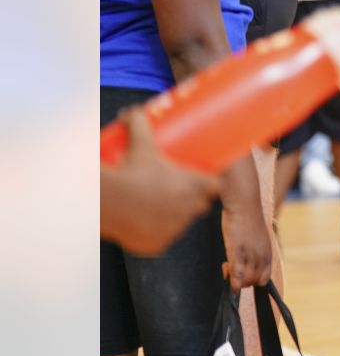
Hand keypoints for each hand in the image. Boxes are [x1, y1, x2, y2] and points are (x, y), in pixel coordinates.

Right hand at [101, 106, 220, 254]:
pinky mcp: (158, 245)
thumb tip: (132, 110)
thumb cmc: (129, 169)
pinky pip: (161, 240)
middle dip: (192, 199)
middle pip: (200, 205)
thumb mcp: (138, 143)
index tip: (202, 179)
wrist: (108, 200)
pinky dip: (157, 234)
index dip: (210, 183)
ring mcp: (176, 229)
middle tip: (175, 189)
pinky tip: (149, 225)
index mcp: (195, 186)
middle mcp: (191, 208)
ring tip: (158, 206)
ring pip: (180, 223)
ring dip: (174, 216)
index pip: (216, 187)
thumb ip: (139, 123)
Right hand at [221, 202, 272, 292]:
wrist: (243, 201)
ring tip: (226, 266)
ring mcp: (250, 253)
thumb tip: (246, 265)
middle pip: (253, 282)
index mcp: (267, 253)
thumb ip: (254, 253)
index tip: (242, 274)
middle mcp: (262, 255)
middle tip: (229, 269)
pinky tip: (229, 282)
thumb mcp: (256, 238)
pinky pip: (237, 272)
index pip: (264, 279)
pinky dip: (233, 281)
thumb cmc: (247, 218)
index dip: (253, 281)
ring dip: (235, 280)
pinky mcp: (237, 249)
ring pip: (246, 281)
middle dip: (242, 282)